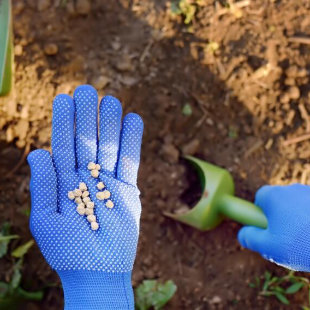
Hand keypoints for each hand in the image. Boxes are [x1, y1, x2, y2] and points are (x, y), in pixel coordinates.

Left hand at [27, 85, 142, 308]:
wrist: (98, 273)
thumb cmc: (68, 253)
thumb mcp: (47, 222)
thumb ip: (43, 187)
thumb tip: (38, 152)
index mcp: (65, 182)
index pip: (64, 146)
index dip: (64, 122)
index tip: (64, 98)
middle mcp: (87, 177)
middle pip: (88, 140)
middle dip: (87, 115)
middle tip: (87, 89)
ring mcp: (109, 182)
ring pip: (111, 146)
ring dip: (111, 123)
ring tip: (110, 99)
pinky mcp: (129, 190)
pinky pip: (131, 161)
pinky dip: (133, 141)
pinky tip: (133, 120)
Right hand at [238, 183, 309, 270]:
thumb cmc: (302, 244)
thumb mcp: (269, 247)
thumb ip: (251, 238)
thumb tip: (242, 234)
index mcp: (274, 196)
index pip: (259, 198)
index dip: (260, 214)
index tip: (266, 228)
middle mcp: (291, 189)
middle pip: (279, 201)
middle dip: (279, 218)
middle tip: (285, 239)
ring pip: (297, 206)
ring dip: (297, 220)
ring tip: (306, 241)